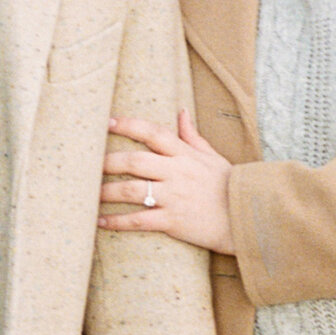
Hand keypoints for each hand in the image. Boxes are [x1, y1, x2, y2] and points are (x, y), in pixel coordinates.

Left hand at [100, 111, 234, 254]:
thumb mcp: (213, 156)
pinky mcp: (173, 221)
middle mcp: (177, 173)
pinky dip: (118, 221)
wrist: (249, 217)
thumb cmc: (229, 186)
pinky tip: (101, 222)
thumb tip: (181, 112)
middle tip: (86, 164)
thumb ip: (192, 136)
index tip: (107, 122)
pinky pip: (139, 220)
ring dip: (106, 192)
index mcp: (185, 155)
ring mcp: (174, 197)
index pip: (153, 133)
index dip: (128, 126)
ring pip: (131, 191)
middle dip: (107, 162)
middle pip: (134, 161)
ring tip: (88, 194)